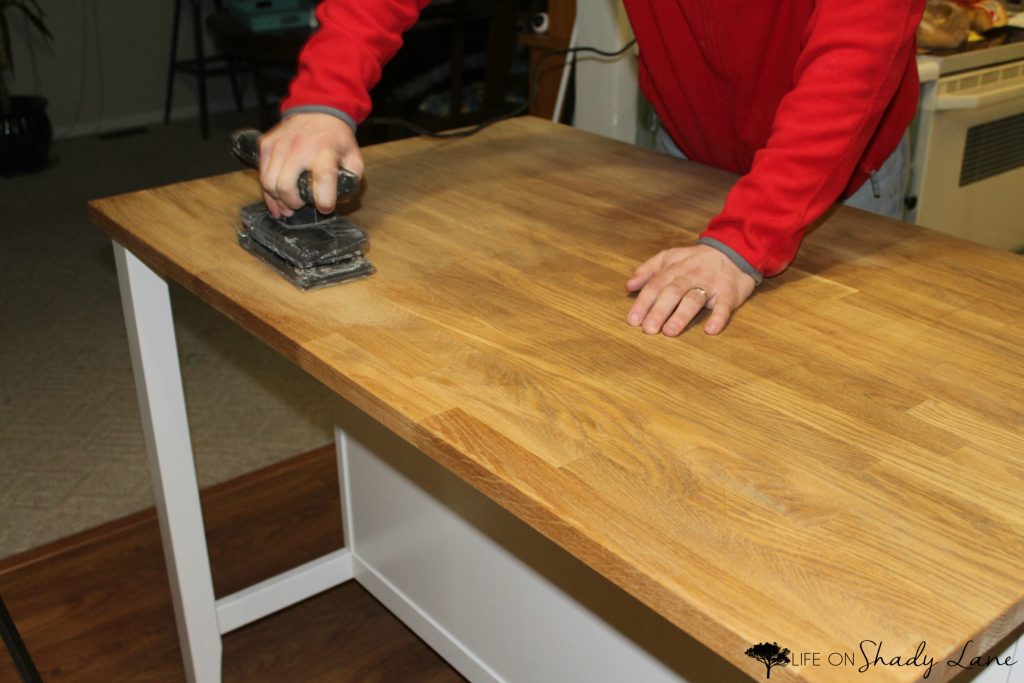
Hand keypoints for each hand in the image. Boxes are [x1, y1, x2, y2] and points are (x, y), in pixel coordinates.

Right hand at [258, 113, 362, 218]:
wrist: (319, 110)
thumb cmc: (336, 138)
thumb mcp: (353, 157)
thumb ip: (351, 180)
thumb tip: (340, 201)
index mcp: (325, 151)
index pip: (323, 179)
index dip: (324, 200)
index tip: (325, 208)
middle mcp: (299, 147)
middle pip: (285, 187)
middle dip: (293, 203)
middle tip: (300, 206)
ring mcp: (279, 145)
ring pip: (269, 184)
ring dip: (277, 200)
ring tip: (287, 206)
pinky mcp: (266, 144)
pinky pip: (261, 175)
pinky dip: (267, 191)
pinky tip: (275, 198)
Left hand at [626, 244, 756, 335]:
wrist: (733, 251)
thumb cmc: (695, 260)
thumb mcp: (670, 257)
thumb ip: (648, 270)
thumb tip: (629, 285)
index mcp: (674, 269)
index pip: (655, 286)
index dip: (643, 303)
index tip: (633, 320)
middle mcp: (690, 276)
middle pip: (672, 293)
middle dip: (659, 311)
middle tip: (648, 329)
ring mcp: (710, 284)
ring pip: (694, 299)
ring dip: (681, 315)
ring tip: (670, 331)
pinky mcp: (728, 293)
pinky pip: (724, 306)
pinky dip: (718, 317)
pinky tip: (711, 330)